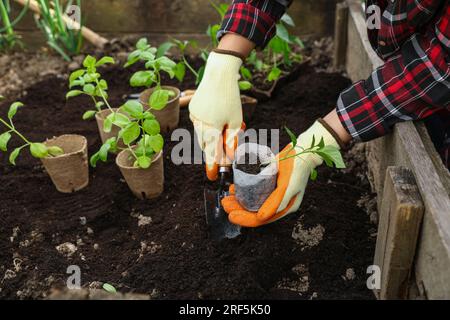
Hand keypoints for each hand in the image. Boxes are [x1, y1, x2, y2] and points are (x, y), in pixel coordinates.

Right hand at [189, 51, 243, 180]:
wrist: (219, 75)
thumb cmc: (230, 98)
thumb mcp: (236, 120)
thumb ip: (232, 140)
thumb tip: (229, 157)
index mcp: (212, 128)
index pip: (212, 153)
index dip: (212, 166)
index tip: (212, 177)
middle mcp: (200, 124)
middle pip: (206, 145)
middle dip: (214, 150)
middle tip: (224, 153)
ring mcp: (194, 117)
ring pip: (202, 135)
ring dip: (211, 137)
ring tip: (223, 127)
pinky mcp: (192, 110)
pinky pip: (199, 124)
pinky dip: (206, 126)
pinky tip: (215, 116)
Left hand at [222, 121, 342, 226]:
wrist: (304, 149)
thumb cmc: (298, 167)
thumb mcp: (289, 186)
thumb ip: (277, 202)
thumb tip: (262, 217)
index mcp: (286, 207)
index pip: (262, 219)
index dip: (245, 219)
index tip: (231, 215)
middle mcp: (279, 203)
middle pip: (255, 211)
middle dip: (239, 209)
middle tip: (225, 204)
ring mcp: (274, 193)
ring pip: (253, 202)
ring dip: (239, 201)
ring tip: (227, 198)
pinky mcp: (270, 183)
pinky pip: (254, 191)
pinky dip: (244, 191)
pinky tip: (234, 188)